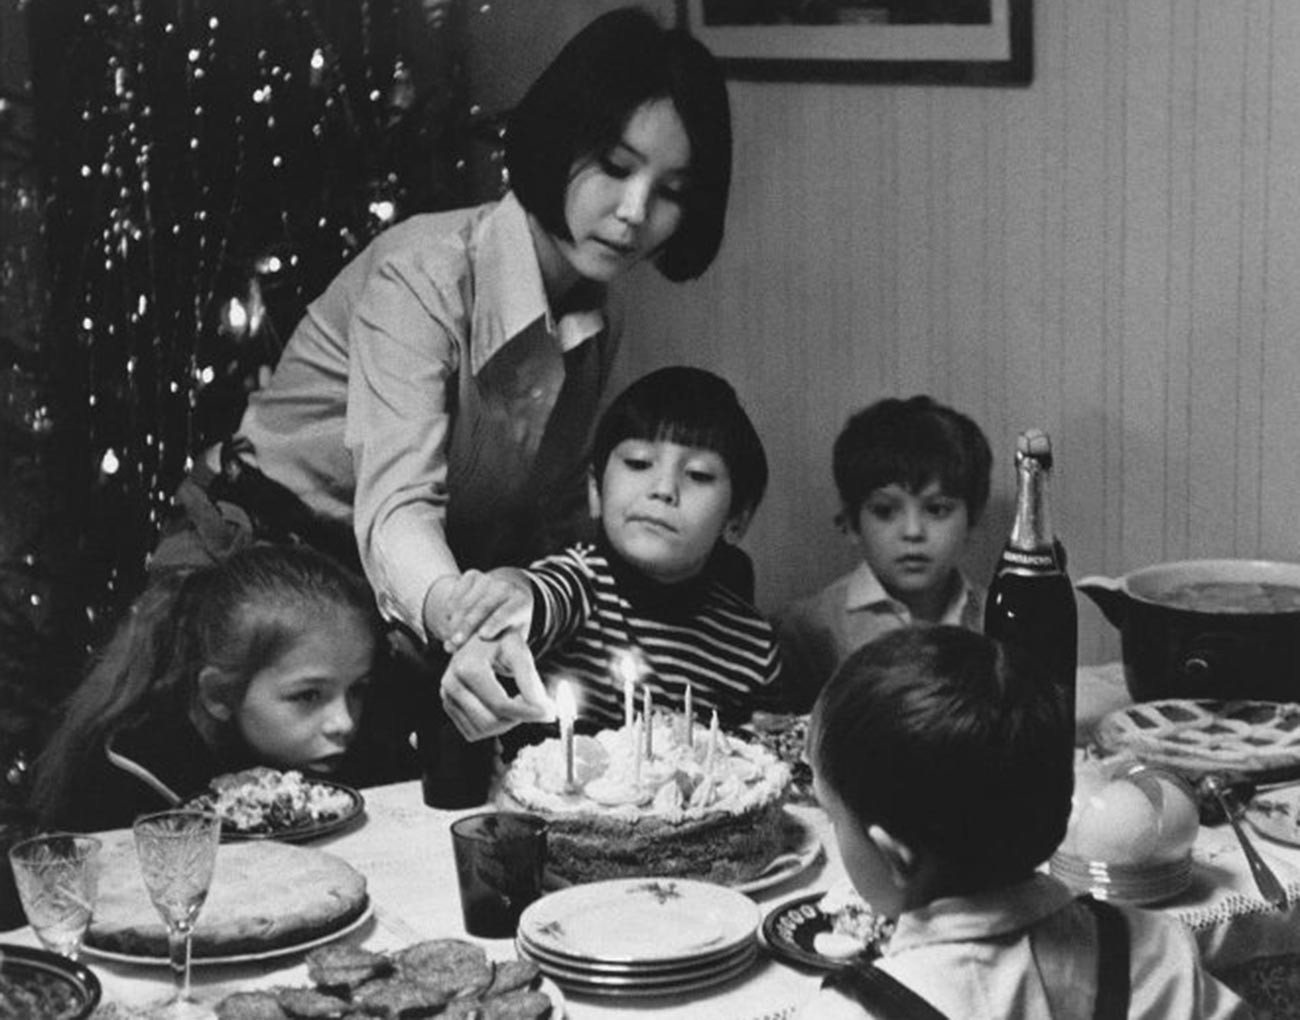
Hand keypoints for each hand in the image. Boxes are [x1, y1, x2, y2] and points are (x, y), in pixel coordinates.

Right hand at [425, 570, 532, 651]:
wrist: (503, 602)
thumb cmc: (509, 629)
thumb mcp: (515, 640)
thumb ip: (510, 653)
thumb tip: (502, 670)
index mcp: (521, 602)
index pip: (508, 611)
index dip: (496, 622)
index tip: (482, 636)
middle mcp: (506, 587)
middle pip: (484, 605)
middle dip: (467, 626)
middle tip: (454, 645)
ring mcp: (488, 579)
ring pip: (467, 600)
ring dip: (455, 623)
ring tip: (449, 644)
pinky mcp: (472, 576)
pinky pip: (456, 592)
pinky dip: (450, 609)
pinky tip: (449, 627)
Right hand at [440, 630, 555, 741]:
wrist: (480, 635)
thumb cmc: (503, 642)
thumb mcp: (520, 653)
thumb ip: (531, 682)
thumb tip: (545, 712)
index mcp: (467, 668)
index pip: (501, 705)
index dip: (529, 713)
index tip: (550, 713)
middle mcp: (450, 683)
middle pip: (490, 722)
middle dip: (517, 717)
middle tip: (533, 702)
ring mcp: (446, 696)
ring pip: (481, 731)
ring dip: (506, 722)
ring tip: (517, 700)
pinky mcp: (448, 705)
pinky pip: (473, 732)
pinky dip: (493, 725)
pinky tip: (503, 707)